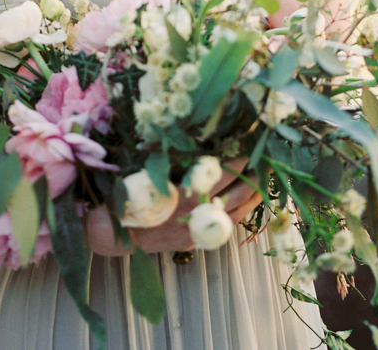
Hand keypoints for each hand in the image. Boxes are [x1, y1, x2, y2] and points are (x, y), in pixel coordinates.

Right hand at [85, 156, 262, 256]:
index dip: (238, 160)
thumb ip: (175, 157)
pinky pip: (225, 229)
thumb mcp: (150, 169)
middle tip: (262, 161)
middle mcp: (196, 212)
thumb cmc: (130, 193)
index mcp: (186, 190)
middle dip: (251, 176)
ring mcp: (198, 229)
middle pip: (236, 192)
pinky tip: (246, 206)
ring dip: (251, 197)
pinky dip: (239, 215)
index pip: (222, 173)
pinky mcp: (195, 241)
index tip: (248, 147)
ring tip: (262, 183)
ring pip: (236, 214)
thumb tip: (195, 136)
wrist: (116, 231)